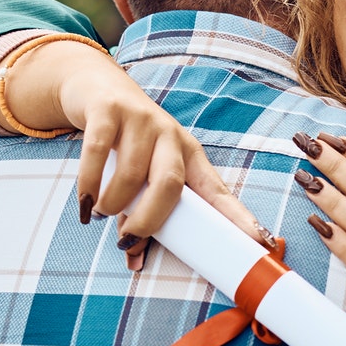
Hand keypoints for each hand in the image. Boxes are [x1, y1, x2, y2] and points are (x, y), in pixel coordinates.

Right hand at [0, 39, 267, 268]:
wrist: (97, 87)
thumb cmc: (127, 144)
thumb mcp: (142, 173)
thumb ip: (141, 211)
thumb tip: (132, 257)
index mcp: (191, 157)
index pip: (219, 191)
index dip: (239, 218)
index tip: (259, 242)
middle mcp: (172, 137)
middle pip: (172, 184)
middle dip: (151, 218)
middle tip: (129, 239)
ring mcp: (142, 120)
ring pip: (132, 173)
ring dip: (114, 203)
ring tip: (103, 214)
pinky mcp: (108, 111)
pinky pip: (98, 153)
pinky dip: (89, 184)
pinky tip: (85, 203)